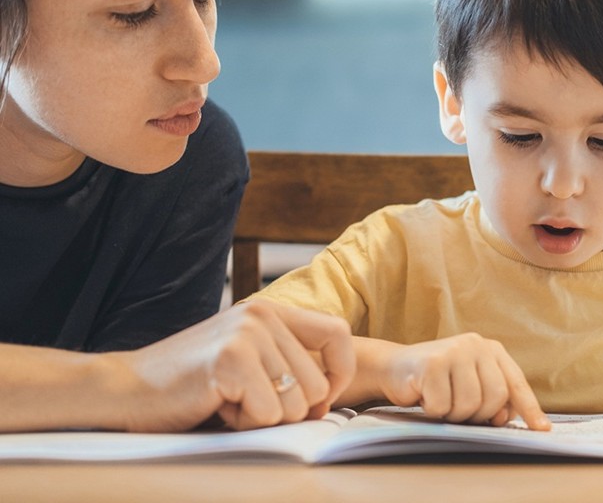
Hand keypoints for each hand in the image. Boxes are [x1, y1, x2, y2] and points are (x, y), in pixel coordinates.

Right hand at [108, 299, 354, 431]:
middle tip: (246, 402)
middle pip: (318, 384)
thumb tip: (331, 395)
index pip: (337, 334)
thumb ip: (287, 363)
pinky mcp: (232, 360)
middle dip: (288, 410)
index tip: (323, 401)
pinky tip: (217, 407)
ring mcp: (247, 334)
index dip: (340, 373)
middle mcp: (263, 315)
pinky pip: (268, 414)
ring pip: (296, 404)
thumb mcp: (248, 358)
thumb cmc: (192, 383)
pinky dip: (245, 423)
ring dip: (264, 418)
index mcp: (271, 311)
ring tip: (229, 401)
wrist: (128, 388)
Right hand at [376, 333, 549, 429]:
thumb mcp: (470, 386)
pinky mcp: (432, 362)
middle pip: (495, 398)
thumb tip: (506, 417)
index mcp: (490, 350)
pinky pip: (442, 407)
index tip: (542, 430)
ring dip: (453, 414)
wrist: (394, 367)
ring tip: (440, 400)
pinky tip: (424, 395)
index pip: (516, 383)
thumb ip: (492, 399)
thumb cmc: (437, 382)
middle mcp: (475, 345)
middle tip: (457, 409)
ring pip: (469, 405)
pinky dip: (432, 410)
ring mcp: (454, 351)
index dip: (529, 409)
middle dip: (477, 415)